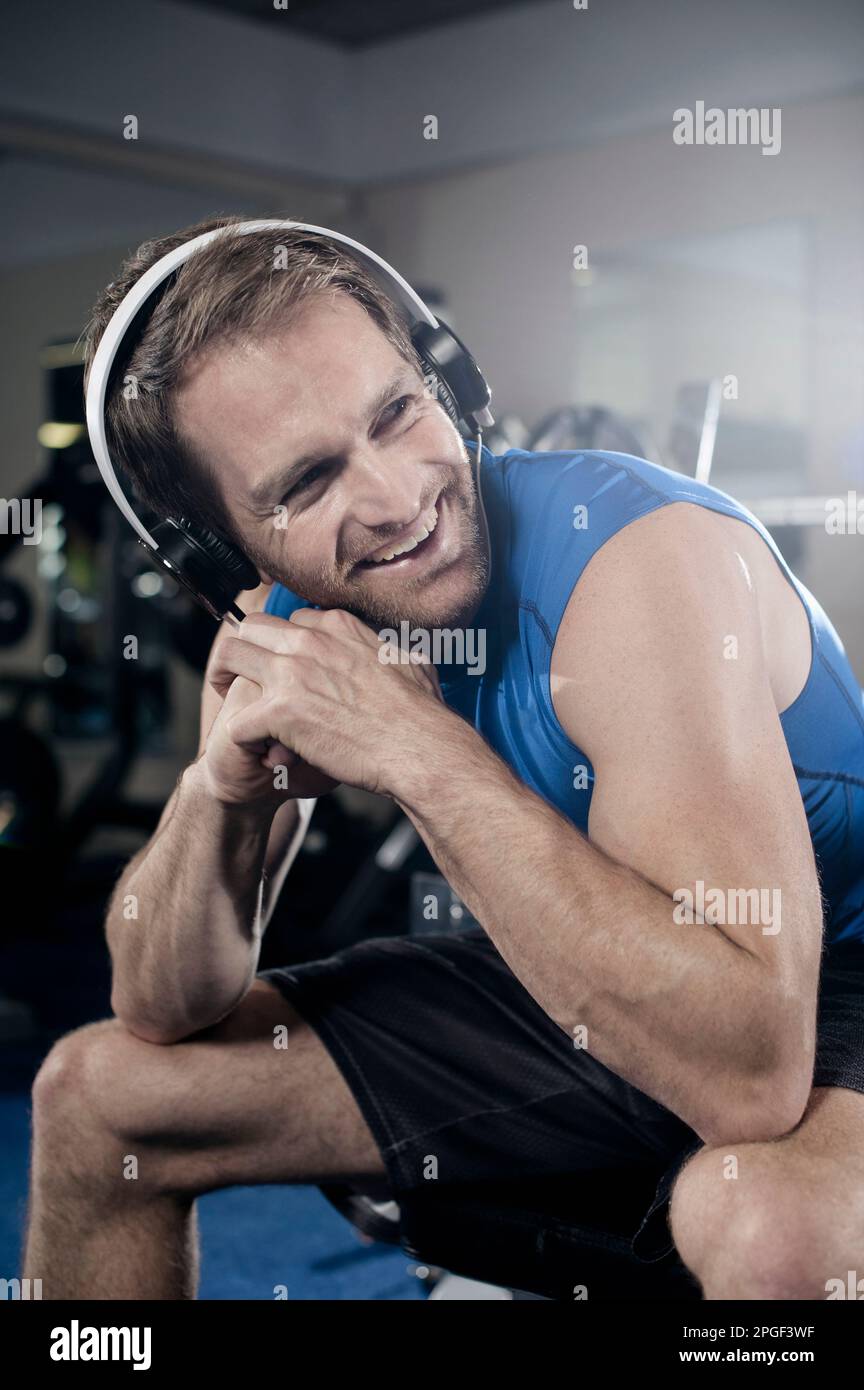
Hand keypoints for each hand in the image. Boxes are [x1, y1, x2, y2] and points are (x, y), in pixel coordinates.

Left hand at [205, 608, 447, 798]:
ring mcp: (292, 672)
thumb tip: (389, 648)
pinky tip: (261, 751)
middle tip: (241, 676)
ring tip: (231, 702)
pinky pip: (238, 721)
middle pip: (252, 627)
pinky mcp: (280, 711)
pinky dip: (245, 739)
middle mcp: (310, 640)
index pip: (293, 619)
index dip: (285, 644)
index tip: (286, 665)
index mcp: (339, 626)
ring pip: (230, 657)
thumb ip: (385, 648)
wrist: (420, 747)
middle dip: (243, 650)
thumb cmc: (423, 713)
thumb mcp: (409, 660)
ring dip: (225, 680)